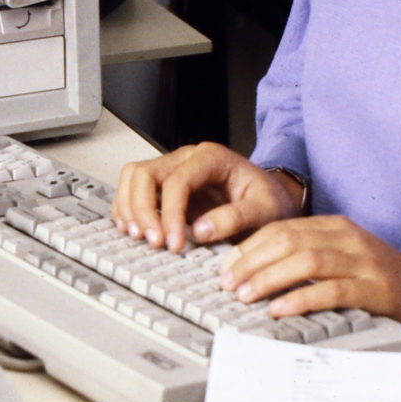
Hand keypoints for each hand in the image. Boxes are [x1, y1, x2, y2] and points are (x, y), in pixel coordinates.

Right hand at [113, 142, 303, 252]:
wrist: (272, 199)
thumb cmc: (268, 200)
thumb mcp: (266, 209)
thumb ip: (236, 218)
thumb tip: (201, 230)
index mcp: (212, 158)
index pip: (178, 180)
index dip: (171, 214)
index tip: (176, 243)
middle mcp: (187, 159)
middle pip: (145, 173)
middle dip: (142, 210)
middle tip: (154, 242)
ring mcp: (173, 170)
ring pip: (133, 178)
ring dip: (130, 208)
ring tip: (139, 237)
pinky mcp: (165, 187)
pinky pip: (133, 190)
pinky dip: (128, 210)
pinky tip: (135, 231)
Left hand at [221, 216, 400, 333]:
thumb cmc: (381, 279)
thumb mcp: (343, 257)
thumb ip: (308, 255)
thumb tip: (257, 269)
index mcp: (336, 227)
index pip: (282, 228)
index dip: (249, 247)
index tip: (225, 267)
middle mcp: (349, 239)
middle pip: (288, 241)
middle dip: (251, 262)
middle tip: (227, 284)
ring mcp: (364, 263)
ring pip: (306, 262)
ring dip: (269, 279)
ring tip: (246, 296)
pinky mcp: (376, 290)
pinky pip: (332, 291)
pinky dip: (301, 299)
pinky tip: (280, 310)